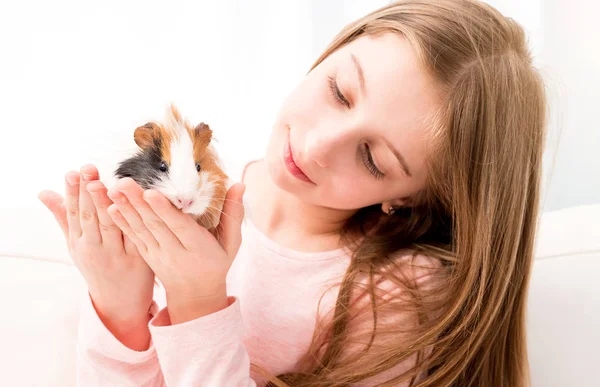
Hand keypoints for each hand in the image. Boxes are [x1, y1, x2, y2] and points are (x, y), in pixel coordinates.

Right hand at [38, 165, 154, 343]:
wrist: (119, 304)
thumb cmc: (97, 266)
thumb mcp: (76, 244)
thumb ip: (64, 216)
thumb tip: (43, 192)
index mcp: (79, 243)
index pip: (74, 213)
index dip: (73, 192)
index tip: (72, 172)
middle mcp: (94, 250)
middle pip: (91, 217)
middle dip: (88, 192)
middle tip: (88, 169)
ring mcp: (116, 256)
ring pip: (110, 226)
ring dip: (106, 204)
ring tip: (103, 183)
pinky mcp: (138, 261)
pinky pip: (134, 238)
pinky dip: (130, 223)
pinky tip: (129, 207)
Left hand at [107, 177, 244, 323]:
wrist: (196, 297)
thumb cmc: (217, 263)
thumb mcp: (231, 243)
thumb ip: (234, 214)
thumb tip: (240, 184)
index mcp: (198, 249)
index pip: (179, 227)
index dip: (165, 210)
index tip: (151, 193)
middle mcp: (175, 254)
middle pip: (155, 225)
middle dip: (138, 203)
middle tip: (124, 182)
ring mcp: (158, 256)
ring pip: (141, 230)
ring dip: (125, 208)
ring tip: (112, 189)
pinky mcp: (147, 257)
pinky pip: (134, 238)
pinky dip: (122, 223)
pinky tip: (110, 207)